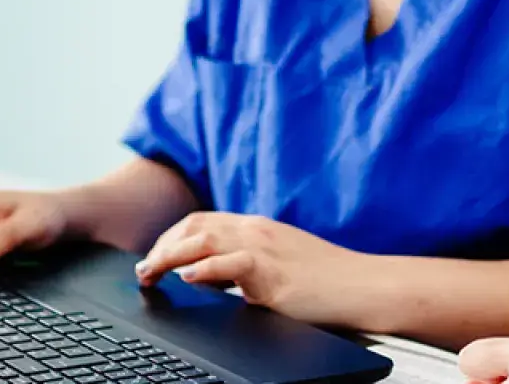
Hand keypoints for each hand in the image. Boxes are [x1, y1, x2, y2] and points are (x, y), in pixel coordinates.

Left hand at [134, 213, 364, 327]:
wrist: (365, 286)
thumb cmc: (328, 282)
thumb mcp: (279, 268)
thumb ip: (246, 270)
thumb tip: (212, 281)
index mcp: (258, 229)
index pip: (202, 223)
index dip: (171, 239)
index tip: (154, 260)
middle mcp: (257, 231)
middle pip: (194, 226)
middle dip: (161, 246)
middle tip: (143, 271)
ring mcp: (265, 248)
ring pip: (204, 240)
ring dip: (169, 256)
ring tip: (150, 274)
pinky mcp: (274, 272)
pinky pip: (231, 263)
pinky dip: (204, 269)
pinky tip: (186, 279)